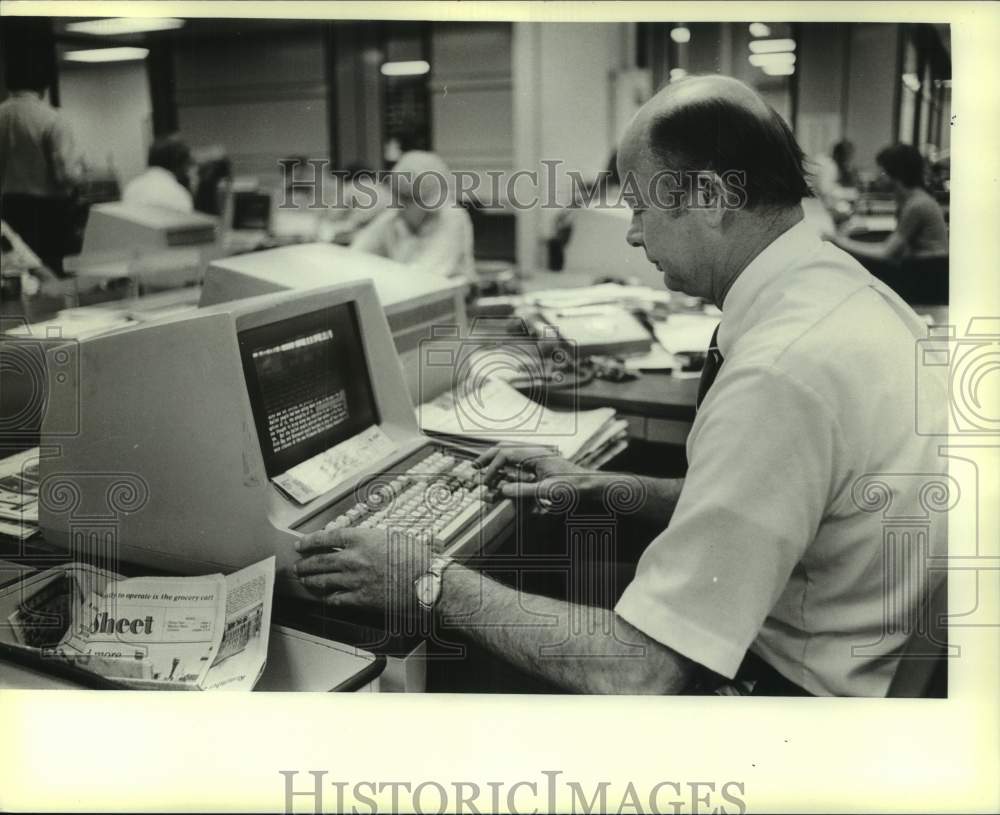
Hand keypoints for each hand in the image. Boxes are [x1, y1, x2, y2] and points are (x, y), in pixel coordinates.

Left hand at [293, 527, 432, 610]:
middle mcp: (353, 558)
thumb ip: (371, 540)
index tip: (301, 544)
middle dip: (305, 564)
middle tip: (298, 565)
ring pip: (323, 580)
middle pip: (319, 561)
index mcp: (361, 539)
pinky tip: (324, 598)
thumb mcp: (392, 537)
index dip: (309, 541)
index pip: (326, 538)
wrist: (425, 582)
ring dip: (310, 580)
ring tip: (304, 580)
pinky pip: (336, 599)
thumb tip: (361, 542)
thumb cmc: (416, 558)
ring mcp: (354, 580)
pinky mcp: (359, 599)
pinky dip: (327, 598)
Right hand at [474, 445, 595, 505]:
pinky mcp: (541, 465)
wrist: (591, 485)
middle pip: (506, 449)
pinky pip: (519, 462)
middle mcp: (535, 452)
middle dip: (489, 458)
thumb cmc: (573, 486)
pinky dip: (507, 467)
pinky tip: (502, 475)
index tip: (486, 481)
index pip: (506, 454)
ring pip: (511, 454)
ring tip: (483, 469)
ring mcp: (538, 458)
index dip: (492, 467)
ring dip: (496, 462)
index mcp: (535, 454)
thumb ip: (523, 490)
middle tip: (474, 467)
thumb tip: (501, 489)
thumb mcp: (548, 491)